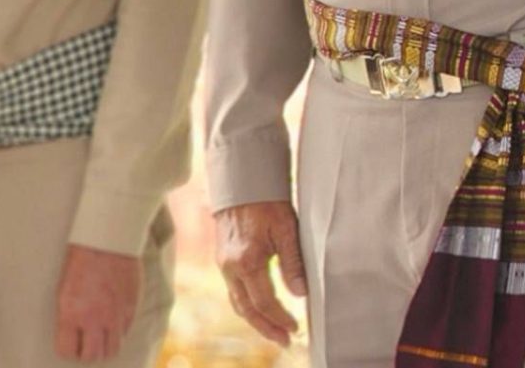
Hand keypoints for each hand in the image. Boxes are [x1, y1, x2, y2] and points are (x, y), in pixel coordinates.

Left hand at [52, 245, 139, 361]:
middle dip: (87, 353)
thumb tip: (75, 336)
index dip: (68, 350)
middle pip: (92, 355)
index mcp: (71, 314)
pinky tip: (114, 322)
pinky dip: (120, 332)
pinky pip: (126, 332)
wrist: (108, 242)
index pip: (67, 351)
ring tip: (102, 337)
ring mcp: (115, 314)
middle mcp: (94, 318)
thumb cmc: (80, 264)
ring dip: (105, 347)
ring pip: (112, 349)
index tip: (70, 344)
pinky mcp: (131, 307)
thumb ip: (70, 318)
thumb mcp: (65, 293)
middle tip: (86, 344)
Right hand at [213, 201, 305, 346]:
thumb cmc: (267, 202)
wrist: (241, 183)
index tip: (296, 328)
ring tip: (275, 332)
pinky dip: (248, 306)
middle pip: (247, 309)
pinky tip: (261, 310)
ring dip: (256, 320)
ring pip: (238, 303)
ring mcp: (224, 265)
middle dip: (266, 328)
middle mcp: (230, 268)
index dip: (279, 318)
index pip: (263, 301)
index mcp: (246, 261)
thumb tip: (300, 293)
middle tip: (286, 341)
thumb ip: (293, 262)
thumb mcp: (287, 228)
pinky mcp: (224, 261)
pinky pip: (235, 292)